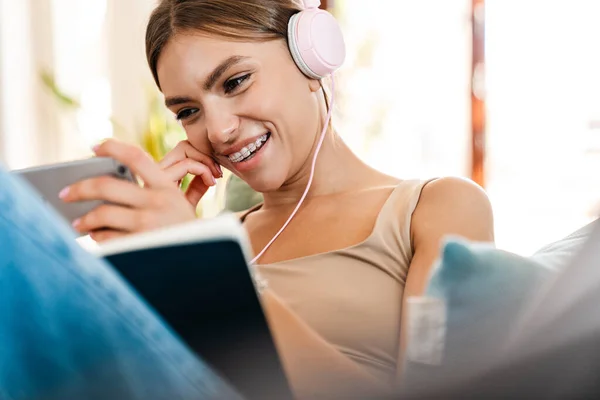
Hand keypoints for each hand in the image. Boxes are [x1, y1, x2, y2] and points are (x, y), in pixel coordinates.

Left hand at [60, 139, 220, 241]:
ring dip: (84, 219)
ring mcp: (148, 224)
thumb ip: (152, 190)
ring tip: (78, 223)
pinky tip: (96, 237)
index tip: (94, 147)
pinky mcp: (140, 245)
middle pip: (106, 186)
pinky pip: (107, 238)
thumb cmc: (184, 230)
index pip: (136, 156)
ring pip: (102, 214)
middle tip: (65, 193)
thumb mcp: (178, 203)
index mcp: (166, 187)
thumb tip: (109, 181)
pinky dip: (98, 237)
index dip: (113, 147)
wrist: (205, 259)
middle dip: (79, 188)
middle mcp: (157, 202)